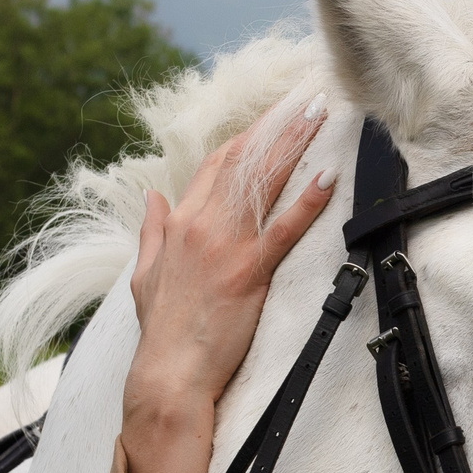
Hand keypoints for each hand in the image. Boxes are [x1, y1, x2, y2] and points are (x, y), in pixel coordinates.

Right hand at [121, 97, 338, 472]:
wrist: (168, 373)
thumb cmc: (161, 330)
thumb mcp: (143, 275)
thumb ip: (151, 232)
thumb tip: (153, 197)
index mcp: (179, 222)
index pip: (214, 164)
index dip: (246, 137)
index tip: (271, 116)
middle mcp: (201, 225)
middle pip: (243, 161)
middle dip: (276, 126)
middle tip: (307, 98)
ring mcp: (225, 246)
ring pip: (263, 182)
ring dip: (294, 143)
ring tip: (321, 114)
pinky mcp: (249, 272)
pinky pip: (283, 229)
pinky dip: (307, 200)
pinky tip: (328, 175)